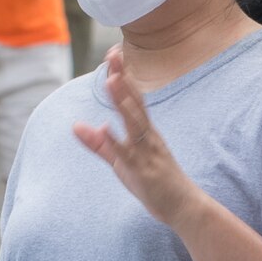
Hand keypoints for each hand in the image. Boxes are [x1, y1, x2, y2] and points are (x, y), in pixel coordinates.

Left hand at [72, 46, 203, 228]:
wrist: (183, 207)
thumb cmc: (153, 182)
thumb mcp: (121, 161)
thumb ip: (99, 144)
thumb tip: (78, 126)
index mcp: (144, 131)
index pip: (132, 98)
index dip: (121, 76)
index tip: (112, 53)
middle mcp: (147, 136)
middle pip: (134, 102)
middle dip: (123, 78)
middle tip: (113, 54)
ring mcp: (147, 152)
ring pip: (135, 122)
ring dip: (123, 101)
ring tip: (112, 80)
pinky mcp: (144, 171)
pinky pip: (128, 154)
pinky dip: (116, 141)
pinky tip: (105, 128)